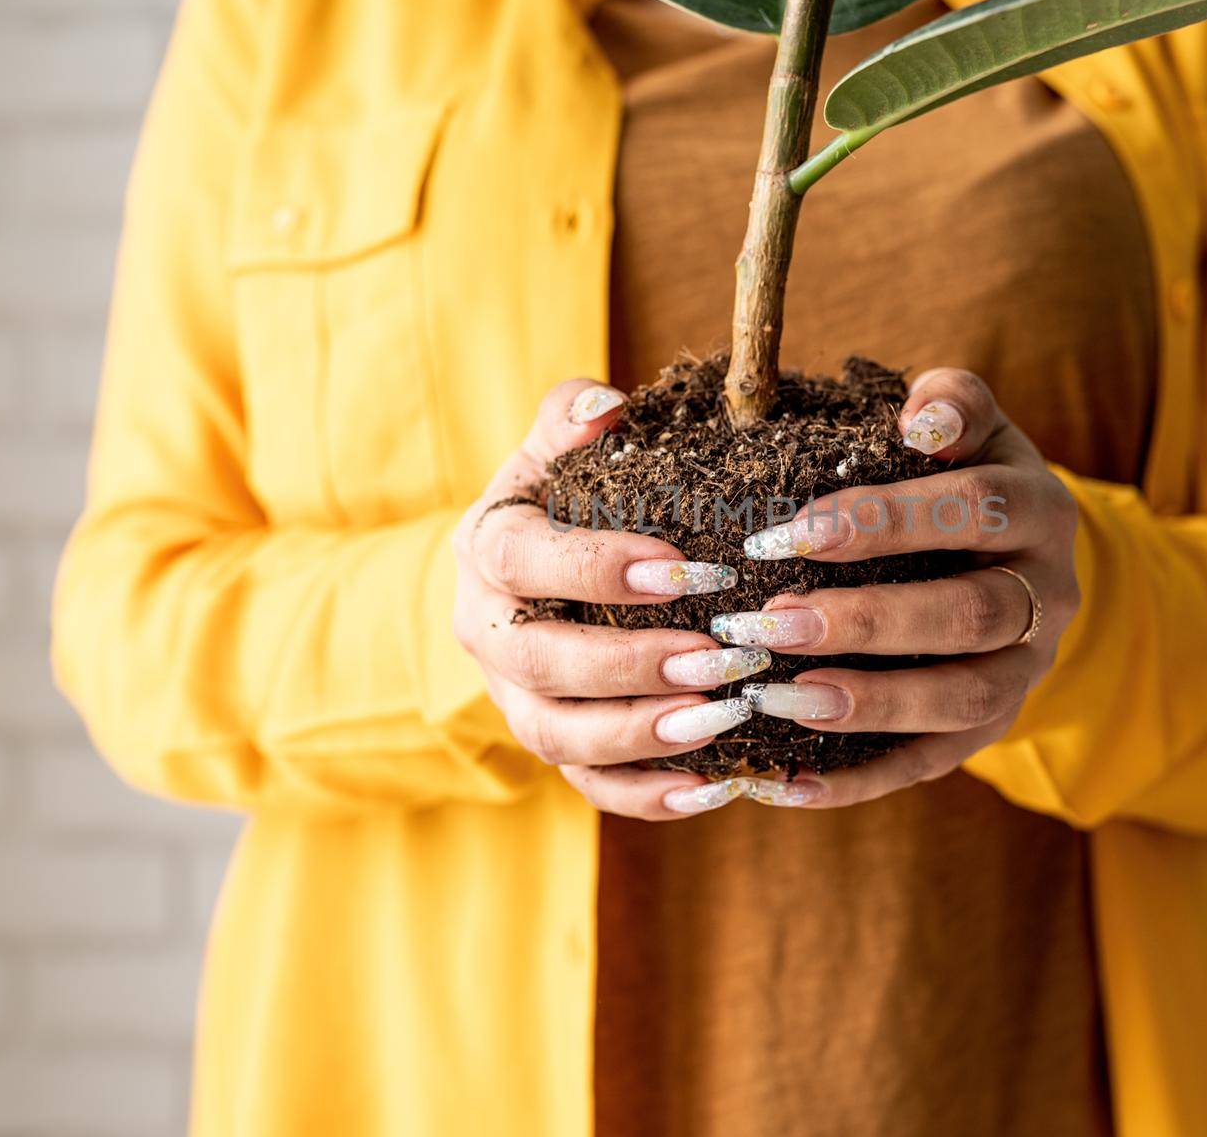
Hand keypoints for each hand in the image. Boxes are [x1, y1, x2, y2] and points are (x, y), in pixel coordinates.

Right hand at [452, 379, 802, 819]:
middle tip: (719, 657)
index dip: (595, 567)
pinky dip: (650, 796)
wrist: (526, 566)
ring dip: (641, 735)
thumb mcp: (556, 446)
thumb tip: (607, 410)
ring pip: (559, 736)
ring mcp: (515, 697)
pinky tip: (719, 783)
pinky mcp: (552, 743)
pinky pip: (590, 784)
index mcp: (486, 548)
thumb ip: (574, 416)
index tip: (682, 569)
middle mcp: (486, 632)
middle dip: (632, 664)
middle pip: (542, 662)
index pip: (523, 560)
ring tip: (720, 720)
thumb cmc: (560, 493)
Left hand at [721, 367, 1080, 809]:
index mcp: (1040, 510)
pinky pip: (934, 763)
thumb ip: (952, 405)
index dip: (887, 519)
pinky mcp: (993, 726)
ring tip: (782, 700)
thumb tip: (919, 418)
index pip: (977, 509)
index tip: (791, 531)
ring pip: (962, 698)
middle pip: (972, 614)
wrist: (1023, 554)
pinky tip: (790, 784)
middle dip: (871, 621)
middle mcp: (1048, 595)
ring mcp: (1025, 669)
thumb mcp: (974, 427)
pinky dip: (863, 779)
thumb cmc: (967, 476)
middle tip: (774, 622)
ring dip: (871, 704)